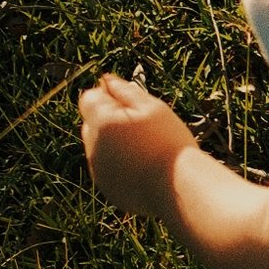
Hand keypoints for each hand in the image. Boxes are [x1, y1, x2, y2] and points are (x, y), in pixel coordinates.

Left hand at [79, 72, 194, 219]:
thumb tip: (106, 79)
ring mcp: (98, 170)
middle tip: (144, 129)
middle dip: (110, 121)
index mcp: (101, 122)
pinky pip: (109, 170)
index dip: (109, 97)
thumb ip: (125, 90)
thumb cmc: (169, 144)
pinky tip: (145, 169)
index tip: (133, 105)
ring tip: (147, 151)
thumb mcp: (153, 108)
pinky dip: (121, 166)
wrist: (179, 189)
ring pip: (100, 148)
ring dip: (116, 144)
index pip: (89, 98)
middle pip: (92, 124)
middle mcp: (93, 146)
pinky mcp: (108, 188)